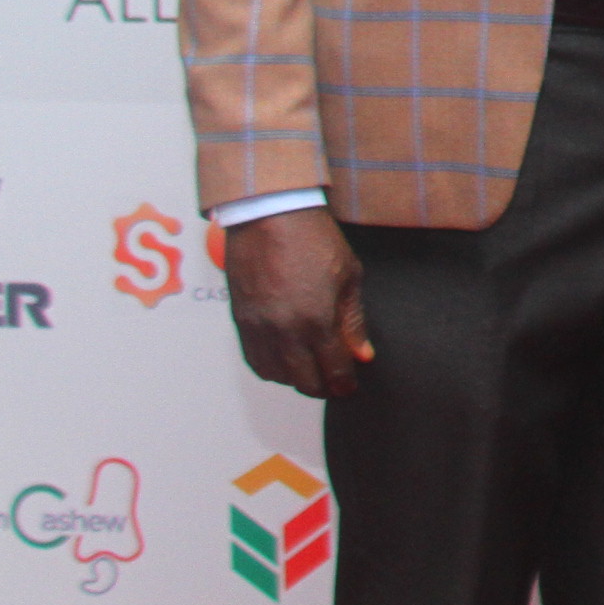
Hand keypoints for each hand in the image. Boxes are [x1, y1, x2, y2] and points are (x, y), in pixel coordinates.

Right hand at [225, 206, 372, 399]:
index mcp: (316, 320)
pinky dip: (272, 368)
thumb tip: (362, 354)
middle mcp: (284, 331)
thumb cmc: (313, 240)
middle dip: (323, 387)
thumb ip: (353, 321)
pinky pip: (254, 360)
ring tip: (312, 370)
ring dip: (296, 380)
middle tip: (335, 383)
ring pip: (277, 376)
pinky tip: (286, 360)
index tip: (350, 387)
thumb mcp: (348, 276)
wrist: (270, 217)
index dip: (344, 384)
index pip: (333, 370)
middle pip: (304, 381)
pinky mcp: (241, 322)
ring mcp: (259, 329)